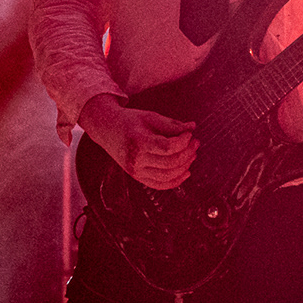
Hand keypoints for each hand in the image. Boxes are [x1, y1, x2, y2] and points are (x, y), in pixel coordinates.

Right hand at [78, 93, 197, 189]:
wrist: (107, 129)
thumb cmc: (129, 121)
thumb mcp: (150, 117)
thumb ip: (171, 124)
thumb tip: (192, 127)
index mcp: (138, 142)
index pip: (167, 147)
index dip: (183, 142)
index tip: (189, 134)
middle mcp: (135, 160)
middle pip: (170, 163)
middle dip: (188, 153)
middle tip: (195, 142)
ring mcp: (135, 171)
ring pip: (167, 176)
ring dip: (185, 166)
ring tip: (192, 154)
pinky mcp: (137, 177)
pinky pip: (160, 185)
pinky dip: (175, 181)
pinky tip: (186, 171)